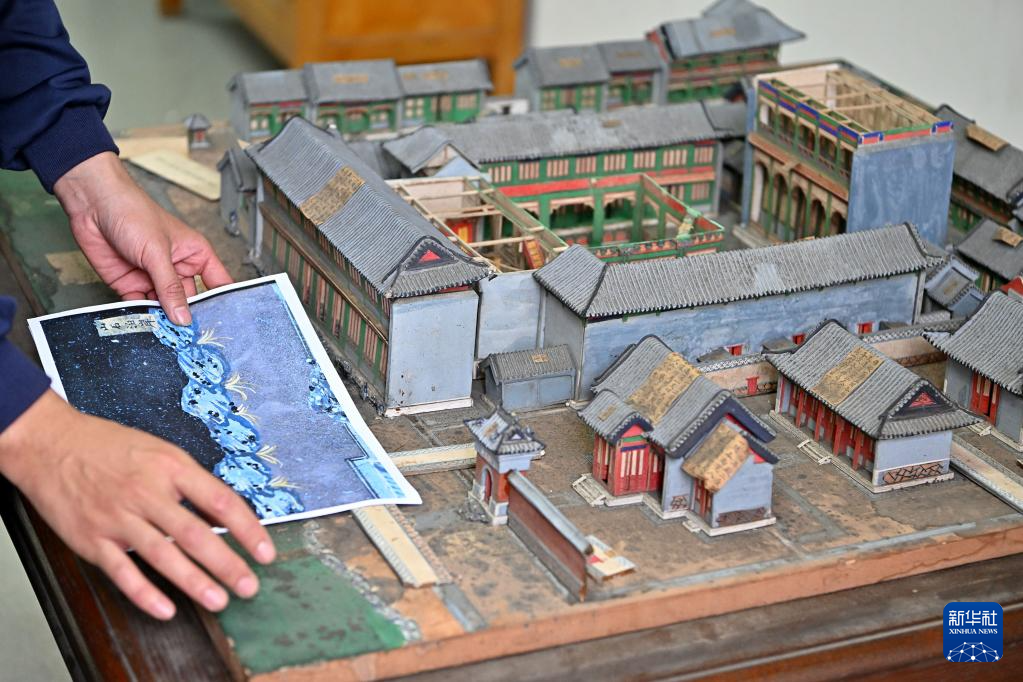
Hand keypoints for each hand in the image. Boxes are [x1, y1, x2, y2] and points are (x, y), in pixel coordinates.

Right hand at [0, 391, 275, 619]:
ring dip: (194, 582)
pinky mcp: (93, 539)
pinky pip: (122, 572)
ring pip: (163, 555)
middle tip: (249, 586)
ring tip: (219, 600)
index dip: (248, 530)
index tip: (266, 552)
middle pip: (195, 534)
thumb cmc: (110, 446)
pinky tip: (166, 608)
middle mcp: (147, 493)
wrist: (52, 445)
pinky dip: (144, 593)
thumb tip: (225, 512)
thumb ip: (192, 483)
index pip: (220, 501)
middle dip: (227, 563)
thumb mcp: (161, 452)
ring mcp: (119, 518)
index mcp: (171, 467)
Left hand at [53, 152, 232, 325]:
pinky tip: (146, 325)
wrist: (92, 205)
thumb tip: (183, 316)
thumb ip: (170, 287)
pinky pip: (140, 306)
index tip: (224, 324)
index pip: (217, 282)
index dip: (222, 302)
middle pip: (189, 301)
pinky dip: (142, 317)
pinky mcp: (130, 285)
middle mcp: (175, 268)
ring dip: (164, 320)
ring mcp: (153, 278)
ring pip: (164, 307)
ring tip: (167, 336)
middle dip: (188, 317)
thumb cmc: (132, 212)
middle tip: (190, 337)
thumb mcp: (157, 252)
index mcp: (194, 254)